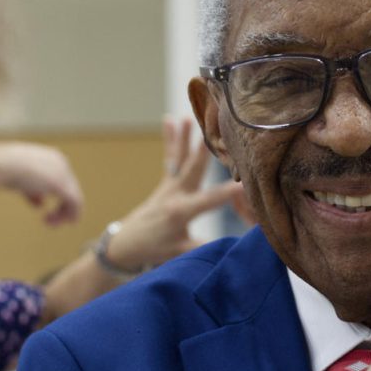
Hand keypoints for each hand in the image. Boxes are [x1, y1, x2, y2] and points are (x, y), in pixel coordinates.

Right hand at [0, 141, 83, 225]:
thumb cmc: (1, 169)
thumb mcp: (18, 178)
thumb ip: (31, 190)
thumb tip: (40, 203)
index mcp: (49, 156)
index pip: (56, 177)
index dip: (50, 192)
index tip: (39, 204)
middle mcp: (60, 162)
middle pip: (67, 187)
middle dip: (59, 205)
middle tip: (47, 220)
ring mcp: (63, 173)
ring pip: (73, 197)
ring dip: (63, 213)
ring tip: (50, 223)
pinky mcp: (63, 185)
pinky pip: (76, 203)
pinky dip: (72, 215)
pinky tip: (67, 223)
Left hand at [101, 117, 245, 270]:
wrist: (125, 243)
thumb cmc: (155, 250)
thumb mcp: (182, 253)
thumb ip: (207, 248)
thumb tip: (236, 247)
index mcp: (181, 212)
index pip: (211, 200)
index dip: (229, 192)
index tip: (245, 182)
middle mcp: (175, 194)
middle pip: (193, 169)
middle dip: (204, 150)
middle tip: (212, 132)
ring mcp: (169, 186)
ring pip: (179, 157)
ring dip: (184, 137)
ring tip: (189, 116)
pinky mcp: (166, 182)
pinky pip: (170, 157)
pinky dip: (171, 138)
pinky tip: (170, 119)